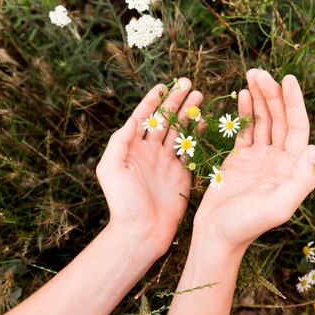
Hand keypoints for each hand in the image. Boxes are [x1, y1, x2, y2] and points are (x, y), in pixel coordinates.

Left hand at [96, 78, 202, 254]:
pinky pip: (190, 149)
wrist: (141, 231)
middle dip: (176, 101)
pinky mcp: (182, 174)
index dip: (153, 100)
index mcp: (132, 148)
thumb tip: (134, 118)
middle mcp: (150, 152)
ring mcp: (167, 162)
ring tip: (199, 96)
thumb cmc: (122, 202)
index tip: (164, 84)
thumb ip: (120, 141)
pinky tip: (204, 120)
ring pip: (179, 130)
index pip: (143, 117)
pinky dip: (197, 133)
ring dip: (188, 112)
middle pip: (165, 119)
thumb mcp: (111, 168)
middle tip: (189, 84)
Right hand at [194, 69, 314, 250]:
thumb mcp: (279, 206)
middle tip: (259, 72)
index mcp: (291, 168)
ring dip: (260, 98)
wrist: (218, 235)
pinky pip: (246, 129)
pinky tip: (243, 94)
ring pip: (263, 121)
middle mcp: (279, 160)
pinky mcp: (240, 159)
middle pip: (279, 119)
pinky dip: (246, 111)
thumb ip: (300, 180)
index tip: (287, 78)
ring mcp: (260, 158)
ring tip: (252, 75)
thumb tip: (313, 148)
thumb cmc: (247, 224)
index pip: (297, 127)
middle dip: (272, 94)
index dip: (294, 102)